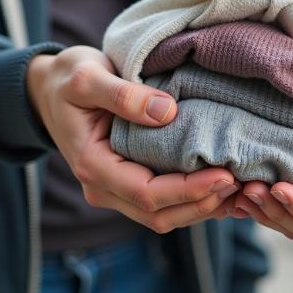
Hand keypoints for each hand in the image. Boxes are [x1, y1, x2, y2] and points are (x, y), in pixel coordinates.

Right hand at [26, 46, 238, 232]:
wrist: (50, 89)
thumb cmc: (68, 80)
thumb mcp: (87, 77)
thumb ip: (122, 95)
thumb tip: (167, 112)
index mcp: (92, 165)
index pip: (146, 194)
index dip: (188, 190)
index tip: (224, 174)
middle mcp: (102, 186)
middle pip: (158, 214)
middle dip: (202, 204)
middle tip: (241, 184)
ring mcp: (115, 188)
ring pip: (163, 216)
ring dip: (201, 208)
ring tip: (239, 190)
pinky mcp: (128, 180)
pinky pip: (163, 203)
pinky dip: (193, 200)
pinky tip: (220, 188)